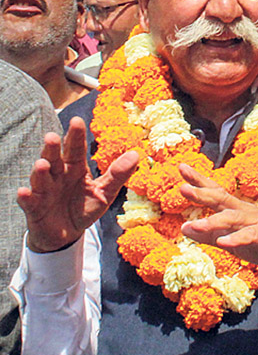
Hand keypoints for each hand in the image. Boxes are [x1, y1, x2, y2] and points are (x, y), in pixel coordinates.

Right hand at [17, 118, 137, 252]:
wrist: (66, 233)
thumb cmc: (84, 207)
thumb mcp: (105, 192)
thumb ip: (118, 174)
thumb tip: (136, 154)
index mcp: (76, 168)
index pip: (75, 149)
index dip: (76, 135)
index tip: (77, 120)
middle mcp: (58, 175)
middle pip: (55, 158)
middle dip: (53, 148)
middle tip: (52, 136)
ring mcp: (45, 191)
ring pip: (41, 178)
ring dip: (40, 171)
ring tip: (43, 164)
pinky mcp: (35, 208)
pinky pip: (29, 202)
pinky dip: (26, 197)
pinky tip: (24, 192)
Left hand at [178, 165, 257, 279]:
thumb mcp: (234, 242)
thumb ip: (211, 235)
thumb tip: (185, 228)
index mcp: (239, 211)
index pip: (217, 193)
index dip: (200, 181)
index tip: (181, 169)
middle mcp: (249, 212)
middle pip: (224, 199)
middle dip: (203, 193)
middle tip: (182, 188)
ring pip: (235, 219)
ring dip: (213, 221)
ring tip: (193, 226)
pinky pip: (254, 236)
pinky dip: (238, 239)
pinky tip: (224, 242)